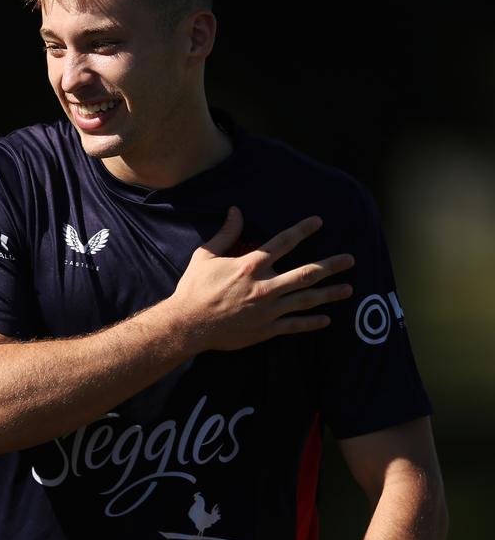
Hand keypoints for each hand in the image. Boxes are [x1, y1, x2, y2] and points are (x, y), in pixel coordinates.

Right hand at [170, 206, 353, 352]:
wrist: (188, 324)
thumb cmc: (195, 289)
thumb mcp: (205, 256)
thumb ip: (225, 233)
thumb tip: (236, 210)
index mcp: (250, 265)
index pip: (283, 242)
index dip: (303, 230)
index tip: (318, 222)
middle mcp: (264, 286)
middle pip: (306, 273)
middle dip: (331, 265)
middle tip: (350, 260)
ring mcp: (268, 309)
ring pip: (306, 299)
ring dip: (329, 294)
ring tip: (349, 289)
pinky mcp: (266, 329)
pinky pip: (294, 325)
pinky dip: (312, 322)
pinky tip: (327, 319)